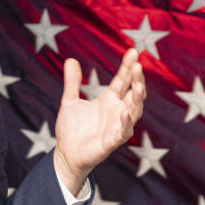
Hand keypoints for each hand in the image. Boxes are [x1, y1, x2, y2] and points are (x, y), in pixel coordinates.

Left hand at [53, 49, 145, 193]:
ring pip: (134, 111)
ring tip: (138, 86)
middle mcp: (117, 111)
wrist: (66, 153)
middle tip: (138, 66)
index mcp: (109, 100)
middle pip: (133, 93)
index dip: (128, 67)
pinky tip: (126, 113)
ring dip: (137, 99)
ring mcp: (117, 126)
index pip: (122, 80)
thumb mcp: (69, 101)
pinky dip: (126, 123)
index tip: (133, 51)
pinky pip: (123, 132)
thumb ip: (72, 82)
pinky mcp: (112, 141)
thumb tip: (70, 60)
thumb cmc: (72, 129)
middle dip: (137, 80)